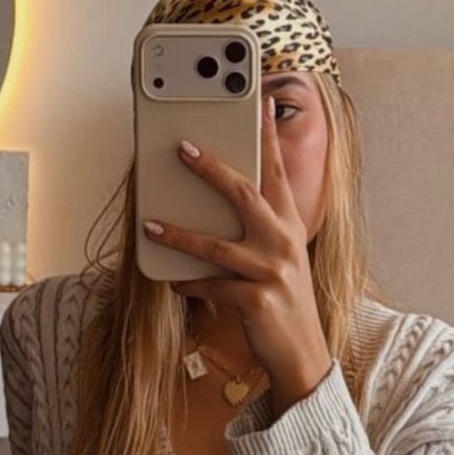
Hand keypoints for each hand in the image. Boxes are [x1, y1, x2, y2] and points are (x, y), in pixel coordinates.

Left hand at [142, 95, 333, 414]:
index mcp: (289, 225)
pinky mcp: (257, 302)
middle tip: (181, 148)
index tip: (257, 100)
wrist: (302, 354)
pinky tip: (172, 281)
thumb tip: (218, 203)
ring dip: (179, 234)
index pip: (277, 171)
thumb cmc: (283, 303)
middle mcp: (283, 242)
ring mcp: (272, 272)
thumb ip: (260, 229)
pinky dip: (189, 283)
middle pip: (243, 194)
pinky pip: (213, 287)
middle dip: (210, 168)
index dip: (267, 134)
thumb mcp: (280, 259)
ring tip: (151, 224)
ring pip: (216, 245)